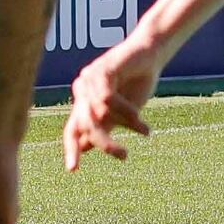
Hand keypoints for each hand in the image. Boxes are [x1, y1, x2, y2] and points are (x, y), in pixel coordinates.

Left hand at [66, 35, 163, 169]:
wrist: (152, 53)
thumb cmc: (138, 81)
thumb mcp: (121, 111)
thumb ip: (105, 126)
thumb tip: (87, 147)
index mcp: (84, 103)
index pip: (72, 130)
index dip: (71, 149)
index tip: (73, 170)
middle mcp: (82, 91)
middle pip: (86, 126)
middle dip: (105, 143)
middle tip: (124, 156)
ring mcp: (89, 79)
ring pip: (98, 115)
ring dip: (125, 125)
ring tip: (145, 130)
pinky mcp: (101, 69)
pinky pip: (107, 99)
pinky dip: (125, 111)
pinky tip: (138, 115)